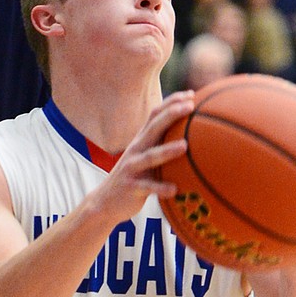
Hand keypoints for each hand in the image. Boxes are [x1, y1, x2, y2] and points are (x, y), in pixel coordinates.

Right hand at [89, 92, 192, 222]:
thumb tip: (191, 137)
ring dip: (167, 151)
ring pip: (150, 157)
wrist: (104, 202)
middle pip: (153, 128)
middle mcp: (135, 150)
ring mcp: (132, 168)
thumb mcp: (145, 158)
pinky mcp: (131, 188)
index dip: (172, 102)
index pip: (155, 115)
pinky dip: (160, 188)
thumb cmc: (134, 178)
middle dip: (171, 115)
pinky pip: (147, 187)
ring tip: (185, 146)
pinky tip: (174, 190)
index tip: (191, 94)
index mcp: (141, 141)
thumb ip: (161, 145)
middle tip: (190, 106)